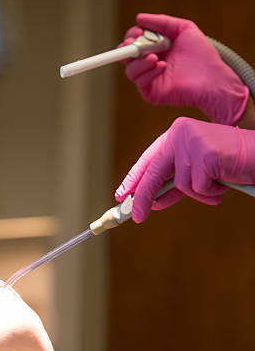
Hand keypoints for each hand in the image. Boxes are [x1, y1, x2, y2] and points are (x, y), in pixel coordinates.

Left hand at [115, 117, 254, 222]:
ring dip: (199, 193)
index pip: (148, 159)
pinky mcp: (205, 154)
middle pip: (154, 172)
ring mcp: (192, 142)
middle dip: (143, 198)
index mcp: (176, 133)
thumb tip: (151, 201)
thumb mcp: (196, 172)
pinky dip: (210, 193)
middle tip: (135, 217)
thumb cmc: (229, 163)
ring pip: (181, 184)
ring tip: (216, 185)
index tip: (121, 195)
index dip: (134, 178)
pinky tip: (223, 181)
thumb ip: (174, 182)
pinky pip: (198, 187)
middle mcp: (180, 133)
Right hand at [121, 13, 248, 124]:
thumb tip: (138, 18)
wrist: (213, 77)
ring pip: (130, 70)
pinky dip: (148, 73)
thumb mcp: (183, 28)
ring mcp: (149, 79)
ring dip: (139, 61)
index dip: (131, 36)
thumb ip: (161, 22)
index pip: (133, 41)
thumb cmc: (201, 55)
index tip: (138, 32)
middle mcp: (149, 64)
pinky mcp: (152, 93)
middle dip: (127, 48)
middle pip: (125, 56)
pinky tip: (162, 66)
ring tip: (155, 56)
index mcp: (154, 48)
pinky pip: (140, 82)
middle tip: (135, 43)